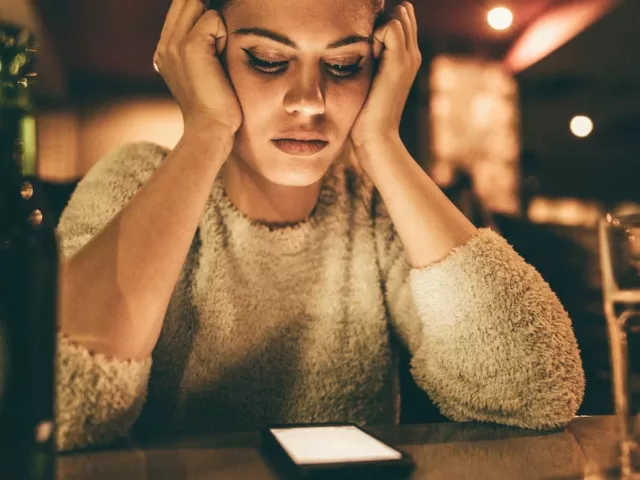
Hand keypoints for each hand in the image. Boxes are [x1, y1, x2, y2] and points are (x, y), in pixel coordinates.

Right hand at [153, 0, 242, 137]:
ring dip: (216, 26)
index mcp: (165, 51)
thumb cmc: (216, 105)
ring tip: (218, 54)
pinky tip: (220, 60)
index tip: (215, 32)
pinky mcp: (190, 46)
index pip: (180, 8)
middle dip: (208, 12)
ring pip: (198, 5)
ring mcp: (174, 44)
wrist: (210, 128)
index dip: (199, 9)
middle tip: (219, 43)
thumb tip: (214, 21)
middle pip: (186, 1)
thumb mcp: (203, 72)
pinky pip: (213, 18)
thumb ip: (202, 47)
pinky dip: (223, 35)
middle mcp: (164, 45)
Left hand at [350, 2, 421, 149]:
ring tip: (368, 54)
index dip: (381, 21)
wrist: (374, 136)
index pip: (400, 17)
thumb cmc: (363, 114)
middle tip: (366, 47)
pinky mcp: (399, 62)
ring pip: (399, 14)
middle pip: (402, 11)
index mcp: (405, 58)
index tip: (366, 46)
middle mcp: (412, 54)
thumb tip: (357, 41)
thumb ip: (368, 58)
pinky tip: (367, 57)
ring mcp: (409, 57)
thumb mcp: (366, 80)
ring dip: (377, 26)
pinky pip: (391, 26)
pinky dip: (375, 34)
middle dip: (381, 19)